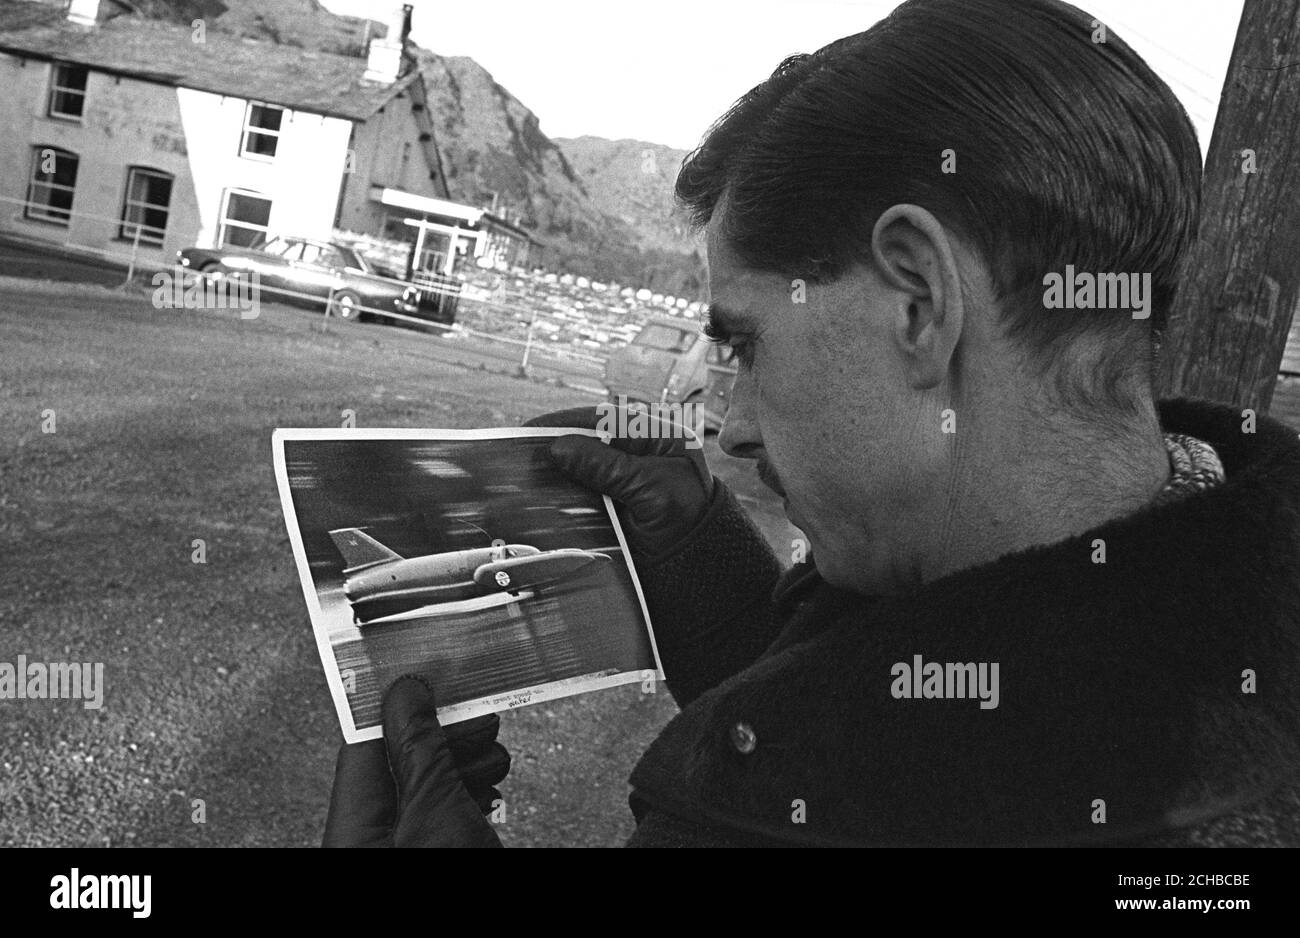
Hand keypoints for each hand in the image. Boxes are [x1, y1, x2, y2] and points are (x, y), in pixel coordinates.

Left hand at [322, 676, 508, 846]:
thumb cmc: (449, 887)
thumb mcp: (436, 806)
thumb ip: (419, 748)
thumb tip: (407, 693)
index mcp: (353, 828)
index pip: (363, 744)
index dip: (396, 705)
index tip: (424, 676)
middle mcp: (371, 838)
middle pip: (399, 763)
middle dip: (443, 735)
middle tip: (475, 714)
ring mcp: (405, 844)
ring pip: (427, 787)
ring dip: (464, 762)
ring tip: (492, 753)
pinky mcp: (435, 848)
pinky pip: (443, 812)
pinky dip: (468, 793)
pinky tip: (488, 785)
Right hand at [525, 405, 714, 557]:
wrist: (701, 574)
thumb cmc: (690, 523)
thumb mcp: (652, 488)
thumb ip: (607, 466)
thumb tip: (558, 448)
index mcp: (658, 438)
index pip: (606, 419)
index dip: (568, 422)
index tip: (534, 428)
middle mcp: (639, 456)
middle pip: (588, 442)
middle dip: (555, 448)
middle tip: (518, 454)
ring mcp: (624, 484)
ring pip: (580, 471)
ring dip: (554, 474)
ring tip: (519, 476)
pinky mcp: (613, 510)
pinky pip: (581, 497)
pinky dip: (559, 498)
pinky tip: (536, 500)